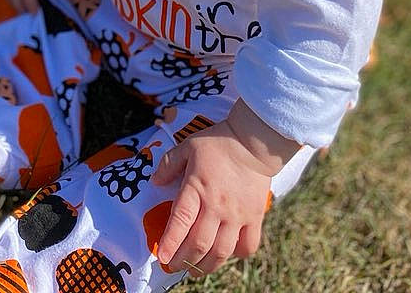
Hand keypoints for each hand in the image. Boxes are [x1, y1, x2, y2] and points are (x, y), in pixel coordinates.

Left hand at [151, 101, 298, 274]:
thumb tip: (155, 182)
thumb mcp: (188, 146)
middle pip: (199, 244)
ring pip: (221, 252)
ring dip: (206, 266)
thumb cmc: (218, 142)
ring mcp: (237, 215)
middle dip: (183, 260)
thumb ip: (169, 164)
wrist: (253, 142)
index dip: (170, 243)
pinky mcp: (255, 218)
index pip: (181, 221)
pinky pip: (247, 246)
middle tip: (174, 265)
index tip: (162, 257)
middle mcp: (217, 205)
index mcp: (197, 187)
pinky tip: (225, 253)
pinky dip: (236, 255)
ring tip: (195, 269)